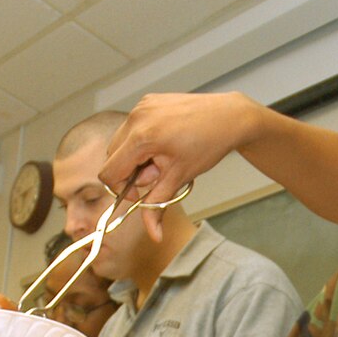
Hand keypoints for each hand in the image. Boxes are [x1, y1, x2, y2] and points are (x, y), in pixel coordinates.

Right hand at [97, 92, 263, 242]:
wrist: (228, 118)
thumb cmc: (207, 146)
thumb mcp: (179, 179)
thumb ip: (158, 206)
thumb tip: (153, 236)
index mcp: (141, 138)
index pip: (109, 172)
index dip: (122, 189)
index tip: (143, 191)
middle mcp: (136, 118)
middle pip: (112, 157)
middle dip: (130, 171)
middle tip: (158, 173)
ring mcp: (141, 106)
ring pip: (121, 142)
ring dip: (135, 156)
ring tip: (162, 156)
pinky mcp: (147, 100)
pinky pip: (132, 126)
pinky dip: (142, 139)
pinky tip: (164, 141)